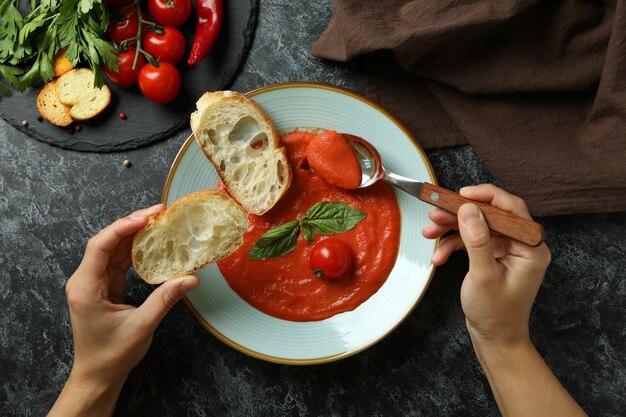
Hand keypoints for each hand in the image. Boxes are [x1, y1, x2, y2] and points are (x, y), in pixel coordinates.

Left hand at [49, 204, 198, 416]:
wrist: (98, 375)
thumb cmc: (113, 354)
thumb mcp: (142, 326)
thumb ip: (165, 299)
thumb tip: (191, 278)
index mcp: (86, 287)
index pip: (100, 246)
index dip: (123, 227)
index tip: (148, 217)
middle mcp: (86, 280)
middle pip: (107, 242)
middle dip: (133, 224)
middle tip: (160, 212)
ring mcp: (94, 282)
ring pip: (113, 248)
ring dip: (135, 234)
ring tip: (159, 221)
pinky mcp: (104, 286)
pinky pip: (118, 260)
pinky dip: (135, 249)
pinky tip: (152, 241)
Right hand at [422, 184, 550, 347]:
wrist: (494, 339)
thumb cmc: (496, 314)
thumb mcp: (483, 276)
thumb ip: (477, 240)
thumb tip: (469, 210)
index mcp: (530, 247)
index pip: (511, 209)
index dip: (485, 196)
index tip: (461, 194)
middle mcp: (521, 245)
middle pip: (489, 216)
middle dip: (459, 215)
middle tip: (435, 213)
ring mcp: (507, 250)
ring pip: (476, 227)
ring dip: (451, 229)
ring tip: (429, 233)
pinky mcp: (493, 256)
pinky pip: (471, 241)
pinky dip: (453, 246)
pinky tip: (438, 256)